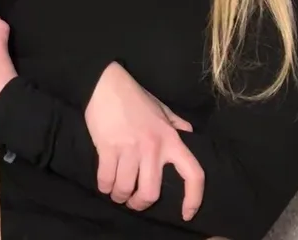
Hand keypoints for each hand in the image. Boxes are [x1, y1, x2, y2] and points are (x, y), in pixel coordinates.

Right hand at [85, 63, 204, 218]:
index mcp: (171, 139)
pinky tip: (105, 185)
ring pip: (125, 189)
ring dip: (119, 196)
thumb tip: (189, 134)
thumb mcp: (163, 109)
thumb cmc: (135, 97)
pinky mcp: (108, 147)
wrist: (106, 84)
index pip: (193, 173)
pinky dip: (104, 187)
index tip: (187, 213)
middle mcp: (153, 148)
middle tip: (134, 201)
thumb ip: (177, 124)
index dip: (193, 198)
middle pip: (151, 193)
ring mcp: (129, 148)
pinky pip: (106, 179)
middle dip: (140, 203)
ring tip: (117, 193)